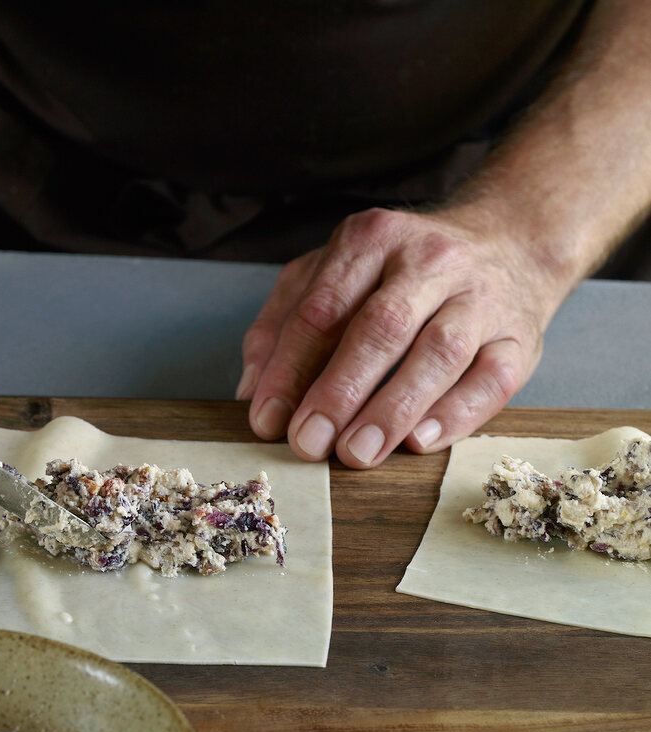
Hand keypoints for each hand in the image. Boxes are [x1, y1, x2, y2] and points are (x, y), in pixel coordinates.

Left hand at [236, 205, 563, 466]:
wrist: (510, 241)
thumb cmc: (402, 273)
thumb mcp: (334, 273)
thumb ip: (284, 323)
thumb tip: (250, 391)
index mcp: (373, 240)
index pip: (323, 307)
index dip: (290, 367)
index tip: (267, 419)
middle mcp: (431, 261)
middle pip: (380, 327)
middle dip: (339, 391)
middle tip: (308, 443)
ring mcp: (481, 298)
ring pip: (439, 352)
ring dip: (393, 408)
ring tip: (357, 453)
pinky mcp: (519, 339)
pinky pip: (491, 379)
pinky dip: (457, 413)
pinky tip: (420, 441)